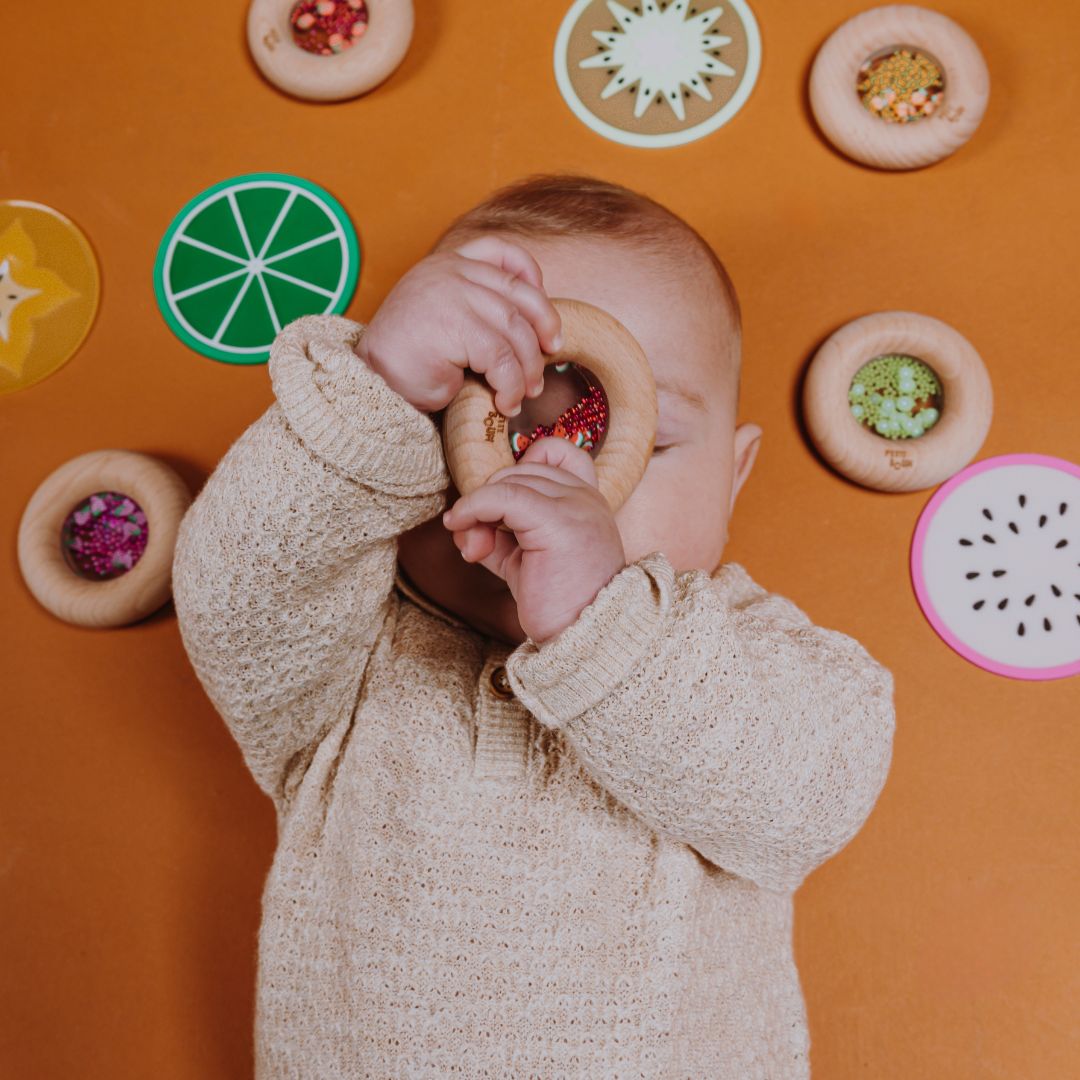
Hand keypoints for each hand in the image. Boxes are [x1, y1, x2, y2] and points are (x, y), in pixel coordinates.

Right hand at [353, 235, 562, 415]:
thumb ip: (479, 309)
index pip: (502, 252)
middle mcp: (451, 272)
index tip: (543, 314)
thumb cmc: (410, 361)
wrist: (371, 382)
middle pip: (520, 294)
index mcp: (448, 264)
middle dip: (544, 327)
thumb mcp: (446, 320)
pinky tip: (505, 402)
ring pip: (514, 330)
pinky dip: (511, 385)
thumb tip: (536, 331)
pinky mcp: (455, 325)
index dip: (532, 278)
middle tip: (550, 356)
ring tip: (524, 393)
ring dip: (527, 368)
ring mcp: (452, 294)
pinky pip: (501, 358)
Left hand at [441, 435, 626, 644]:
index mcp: (587, 501)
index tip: (499, 505)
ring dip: (476, 509)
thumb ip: (497, 534)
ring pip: (508, 481)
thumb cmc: (558, 606)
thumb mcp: (523, 560)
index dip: (519, 466)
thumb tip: (459, 521)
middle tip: (473, 540)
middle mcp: (586, 497)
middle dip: (488, 497)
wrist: (585, 640)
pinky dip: (472, 509)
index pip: (554, 451)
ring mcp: (576, 506)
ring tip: (472, 547)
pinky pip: (501, 497)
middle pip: (520, 468)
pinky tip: (461, 530)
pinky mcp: (557, 521)